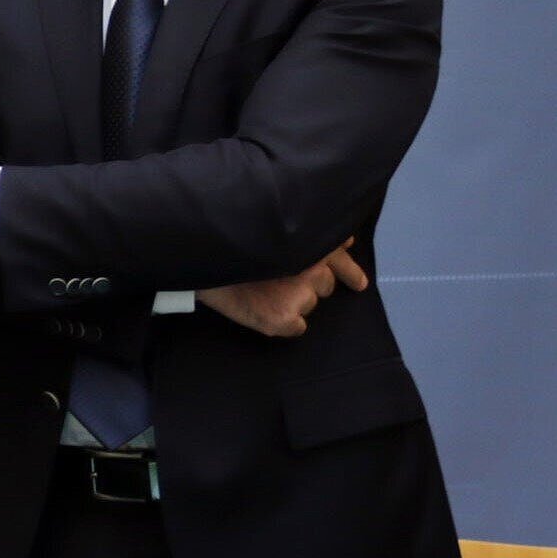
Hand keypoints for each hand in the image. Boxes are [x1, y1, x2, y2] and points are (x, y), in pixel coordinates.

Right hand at [199, 240, 367, 337]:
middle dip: (314, 283)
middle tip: (322, 285)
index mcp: (312, 246)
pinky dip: (285, 322)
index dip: (347, 266)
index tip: (356, 280)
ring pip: (311, 303)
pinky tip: (263, 310)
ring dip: (296, 299)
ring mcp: (300, 296)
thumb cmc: (234, 244)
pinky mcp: (284, 319)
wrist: (200, 261)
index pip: (340, 257)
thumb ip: (308, 235)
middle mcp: (313, 270)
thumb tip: (344, 242)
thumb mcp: (273, 230)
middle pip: (327, 284)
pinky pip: (297, 327)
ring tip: (264, 291)